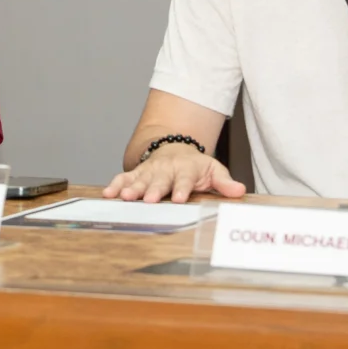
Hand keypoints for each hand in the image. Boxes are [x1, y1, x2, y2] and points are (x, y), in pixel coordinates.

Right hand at [103, 144, 244, 203]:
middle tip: (150, 200)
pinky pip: (124, 177)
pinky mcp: (137, 173)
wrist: (175, 149)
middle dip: (154, 190)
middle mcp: (166, 169)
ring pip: (140, 179)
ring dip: (132, 188)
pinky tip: (107, 194)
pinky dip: (115, 185)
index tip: (180, 198)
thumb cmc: (196, 166)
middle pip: (160, 181)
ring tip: (126, 197)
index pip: (185, 180)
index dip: (182, 188)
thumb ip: (225, 182)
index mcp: (186, 169)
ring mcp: (150, 171)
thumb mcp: (213, 170)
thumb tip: (240, 190)